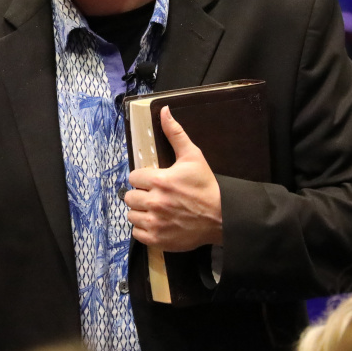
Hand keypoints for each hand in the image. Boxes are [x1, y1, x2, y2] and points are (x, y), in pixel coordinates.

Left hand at [125, 107, 222, 250]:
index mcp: (160, 181)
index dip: (142, 178)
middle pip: (130, 197)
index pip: (133, 177)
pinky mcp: (157, 239)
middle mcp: (154, 202)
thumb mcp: (193, 156)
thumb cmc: (206, 186)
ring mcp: (155, 223)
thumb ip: (175, 133)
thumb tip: (164, 110)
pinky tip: (156, 223)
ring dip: (140, 212)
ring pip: (131, 215)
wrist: (222, 216)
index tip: (153, 181)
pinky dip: (144, 229)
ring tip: (154, 210)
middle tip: (154, 196)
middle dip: (140, 195)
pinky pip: (137, 234)